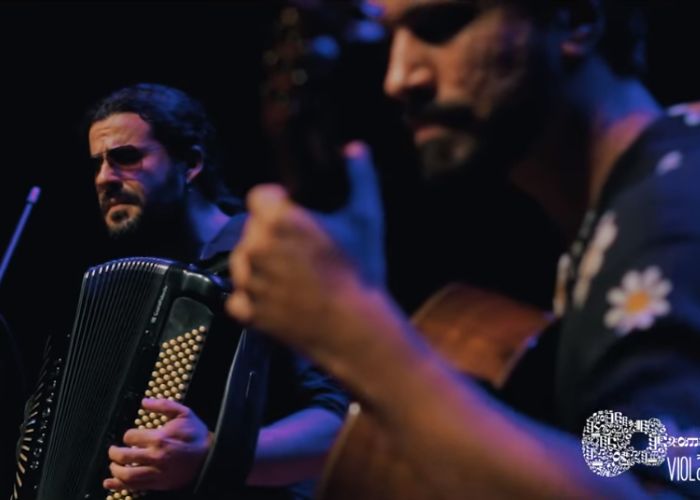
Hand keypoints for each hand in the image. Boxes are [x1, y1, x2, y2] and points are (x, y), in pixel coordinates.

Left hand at [103, 398, 211, 491]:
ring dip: (115, 470)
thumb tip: (144, 401)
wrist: (211, 456)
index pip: (131, 437)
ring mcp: (156, 473)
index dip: (128, 435)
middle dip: (114, 453)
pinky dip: (119, 486)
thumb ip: (163, 405)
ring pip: (127, 475)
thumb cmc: (197, 435)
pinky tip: (110, 483)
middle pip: (124, 457)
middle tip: (113, 450)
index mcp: (159, 438)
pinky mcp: (159, 484)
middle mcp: (155, 457)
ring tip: (113, 465)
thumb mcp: (184, 413)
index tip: (130, 436)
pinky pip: (135, 487)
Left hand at [227, 142, 383, 349]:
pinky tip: (282, 298)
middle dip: (272, 234)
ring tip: (294, 274)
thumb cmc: (361, 272)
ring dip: (260, 262)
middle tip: (303, 248)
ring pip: (244, 259)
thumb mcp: (366, 219)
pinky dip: (254, 297)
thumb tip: (356, 149)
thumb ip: (359, 178)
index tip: (297, 215)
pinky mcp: (246, 312)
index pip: (260, 196)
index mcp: (278, 218)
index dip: (278, 203)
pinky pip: (240, 295)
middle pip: (252, 227)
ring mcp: (247, 281)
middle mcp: (254, 246)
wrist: (356, 331)